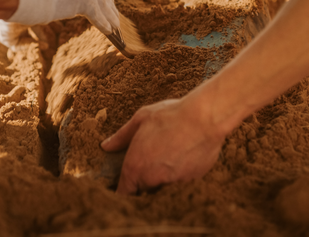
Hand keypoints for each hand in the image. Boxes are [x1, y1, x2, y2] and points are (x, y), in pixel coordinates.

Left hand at [101, 96, 224, 194]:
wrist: (204, 119)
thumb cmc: (171, 116)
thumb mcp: (141, 119)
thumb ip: (121, 136)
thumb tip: (106, 146)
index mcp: (135, 168)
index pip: (124, 193)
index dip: (124, 189)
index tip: (127, 182)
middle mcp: (153, 181)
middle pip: (144, 193)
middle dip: (145, 183)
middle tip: (152, 162)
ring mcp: (174, 185)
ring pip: (164, 188)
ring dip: (164, 179)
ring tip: (169, 156)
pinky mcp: (193, 182)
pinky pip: (182, 184)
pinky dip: (181, 174)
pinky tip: (184, 155)